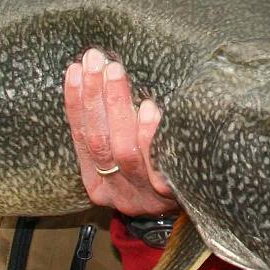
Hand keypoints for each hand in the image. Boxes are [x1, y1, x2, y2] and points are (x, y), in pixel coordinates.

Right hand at [64, 48, 176, 215]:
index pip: (81, 137)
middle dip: (95, 98)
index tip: (75, 69)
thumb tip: (102, 74)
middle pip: (99, 142)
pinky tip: (149, 108)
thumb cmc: (155, 171)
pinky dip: (150, 134)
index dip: (76, 103)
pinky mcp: (170, 193)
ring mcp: (143, 194)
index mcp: (96, 181)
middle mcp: (116, 190)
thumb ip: (114, 128)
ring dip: (118, 108)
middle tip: (97, 61)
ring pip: (124, 151)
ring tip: (117, 75)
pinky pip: (158, 162)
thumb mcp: (127, 156)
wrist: (194, 207)